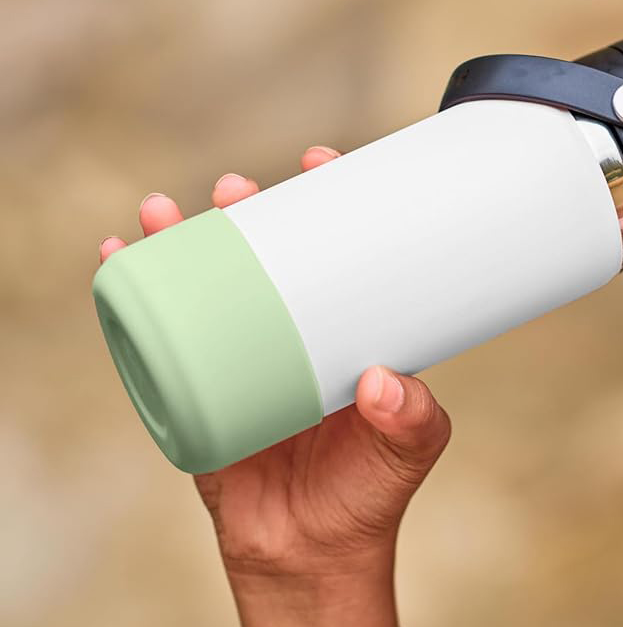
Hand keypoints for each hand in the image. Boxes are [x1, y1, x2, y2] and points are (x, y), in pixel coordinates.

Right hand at [99, 146, 452, 625]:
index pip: (334, 249)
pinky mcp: (197, 392)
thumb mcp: (409, 449)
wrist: (313, 554)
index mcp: (342, 329)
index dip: (324, 200)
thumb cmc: (369, 491)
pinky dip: (133, 297)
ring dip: (180, 241)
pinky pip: (160, 339)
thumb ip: (412, 418)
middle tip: (236, 187)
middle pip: (262, 254)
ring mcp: (239, 358)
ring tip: (163, 210)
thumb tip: (384, 382)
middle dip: (243, 211)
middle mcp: (290, 332)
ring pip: (205, 285)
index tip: (320, 159)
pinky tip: (118, 258)